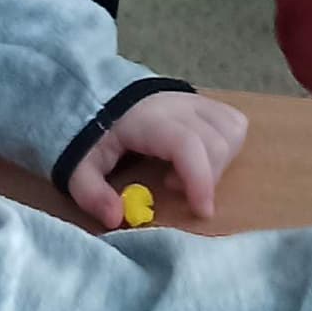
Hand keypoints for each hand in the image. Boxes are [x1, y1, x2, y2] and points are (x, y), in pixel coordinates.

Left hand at [67, 90, 247, 230]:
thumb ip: (92, 194)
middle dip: (207, 178)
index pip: (188, 145)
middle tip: (172, 186)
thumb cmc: (91, 133)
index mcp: (148, 120)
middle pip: (217, 142)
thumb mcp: (78, 167)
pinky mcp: (203, 100)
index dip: (200, 179)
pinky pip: (232, 122)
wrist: (94, 92)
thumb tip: (117, 218)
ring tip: (186, 171)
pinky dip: (227, 145)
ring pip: (232, 131)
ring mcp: (194, 100)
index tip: (201, 210)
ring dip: (220, 162)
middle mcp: (179, 105)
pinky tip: (201, 156)